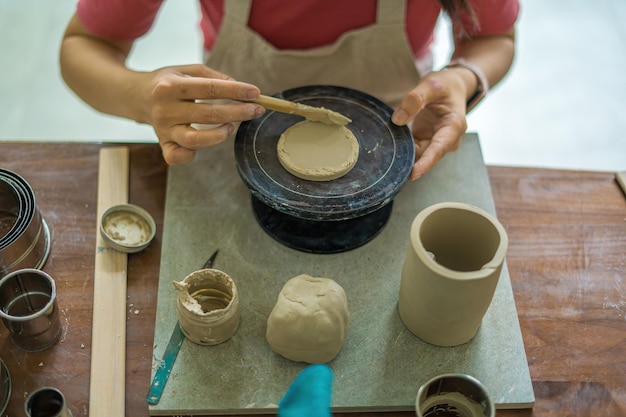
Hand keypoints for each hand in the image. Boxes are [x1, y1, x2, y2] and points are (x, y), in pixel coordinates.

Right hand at [139, 64, 265, 164]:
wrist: (137, 96)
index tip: (256, 93)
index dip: (235, 91)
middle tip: (256, 110)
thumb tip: (240, 89)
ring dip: (219, 135)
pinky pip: (177, 157)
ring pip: (194, 140)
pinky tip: (205, 143)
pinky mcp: (163, 144)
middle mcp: (165, 109)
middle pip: (207, 114)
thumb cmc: (169, 82)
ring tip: (231, 127)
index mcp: (170, 86)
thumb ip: (213, 76)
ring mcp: (162, 129)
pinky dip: (192, 154)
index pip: (210, 88)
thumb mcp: (187, 71)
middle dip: (237, 112)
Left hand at [391, 69, 470, 180]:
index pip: (439, 149)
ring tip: (385, 159)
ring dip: (404, 157)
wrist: (452, 87)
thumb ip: (415, 98)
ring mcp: (436, 142)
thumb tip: (397, 119)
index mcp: (454, 126)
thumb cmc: (445, 85)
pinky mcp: (426, 142)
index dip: (426, 163)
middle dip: (410, 163)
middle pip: (427, 156)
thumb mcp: (431, 85)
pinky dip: (402, 150)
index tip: (413, 174)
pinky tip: (388, 151)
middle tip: (388, 169)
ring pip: (419, 155)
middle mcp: (447, 139)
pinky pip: (413, 150)